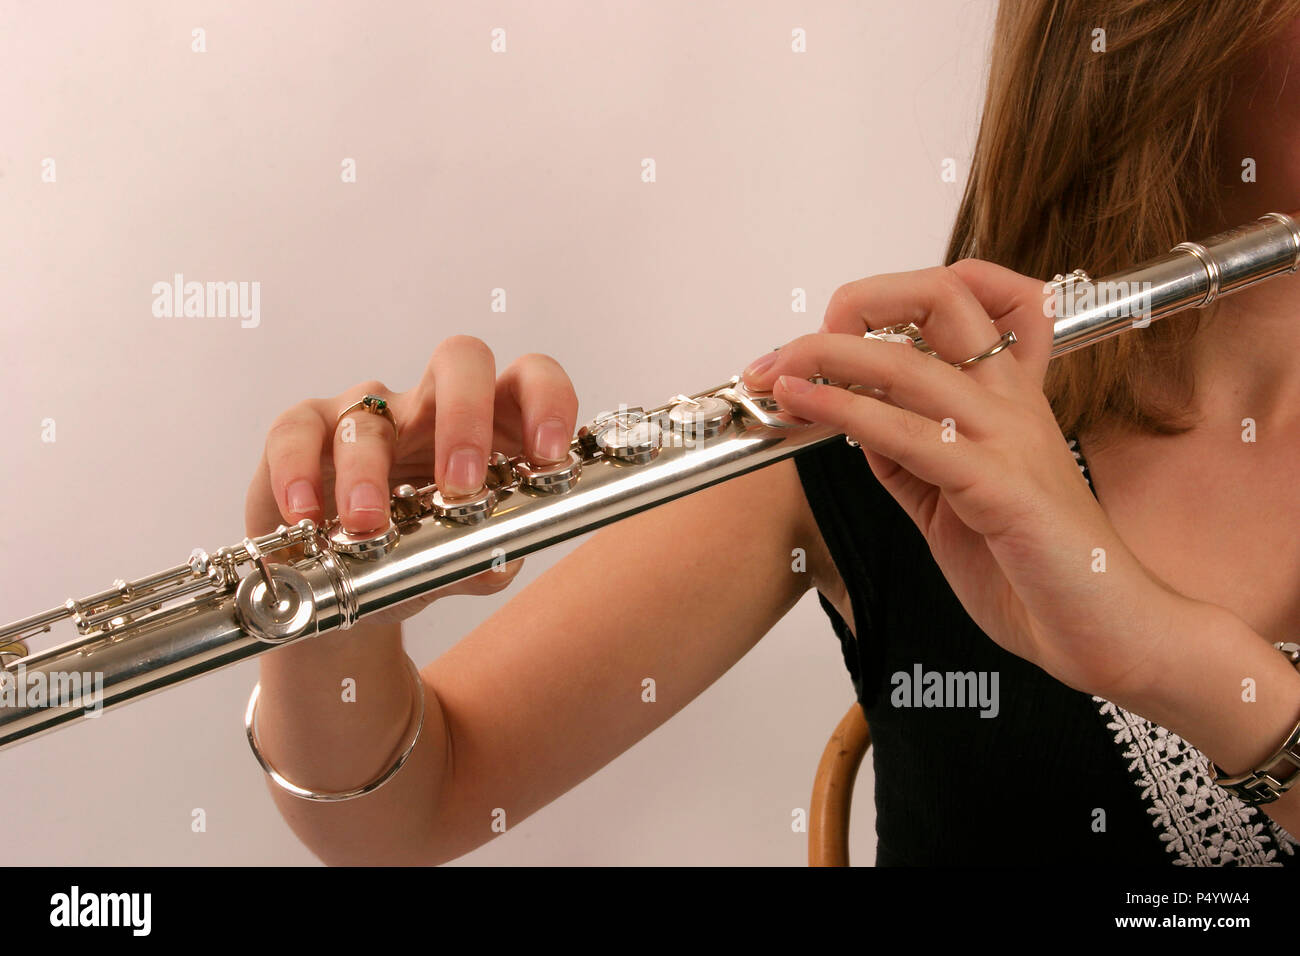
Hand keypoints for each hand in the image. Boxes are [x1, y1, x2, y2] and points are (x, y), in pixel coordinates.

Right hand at [245, 336, 579, 627]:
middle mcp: (432, 405)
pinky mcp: (305, 430)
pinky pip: (297, 431)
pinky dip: (298, 472)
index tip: (548, 455)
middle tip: (461, 485)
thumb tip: (496, 562)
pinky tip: (307, 515)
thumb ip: (484, 560)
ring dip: (369, 472)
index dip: (548, 403)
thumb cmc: (414, 559)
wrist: (339, 591)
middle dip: (466, 418)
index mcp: (489, 426)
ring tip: (368, 525)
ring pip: (370, 411)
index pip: (529, 380)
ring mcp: (368, 412)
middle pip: (461, 360)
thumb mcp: (460, 566)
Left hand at [742, 260, 1189, 703]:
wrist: (1107, 633)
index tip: (838, 324)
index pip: (971, 298)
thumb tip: (855, 422)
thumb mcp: (953, 501)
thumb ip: (908, 458)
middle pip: (943, 298)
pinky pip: (911, 433)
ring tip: (774, 370)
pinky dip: (845, 410)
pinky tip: (805, 405)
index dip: (898, 296)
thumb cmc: (1038, 571)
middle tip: (796, 343)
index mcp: (1010, 397)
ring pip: (911, 362)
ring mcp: (1010, 437)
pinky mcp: (1000, 485)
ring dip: (825, 358)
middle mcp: (1013, 401)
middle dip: (859, 301)